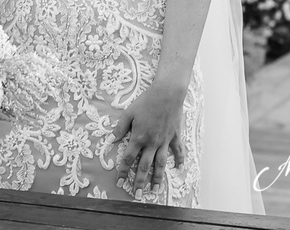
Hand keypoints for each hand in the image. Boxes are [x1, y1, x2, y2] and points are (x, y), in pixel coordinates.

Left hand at [112, 82, 186, 197]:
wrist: (166, 95)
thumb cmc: (145, 102)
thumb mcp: (128, 113)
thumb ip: (120, 128)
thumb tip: (110, 140)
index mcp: (139, 138)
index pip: (128, 158)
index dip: (123, 171)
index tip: (119, 182)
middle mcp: (152, 143)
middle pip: (144, 166)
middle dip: (139, 182)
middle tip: (137, 195)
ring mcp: (165, 141)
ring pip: (161, 164)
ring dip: (158, 178)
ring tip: (155, 190)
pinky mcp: (175, 136)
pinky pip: (178, 151)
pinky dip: (179, 160)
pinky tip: (179, 169)